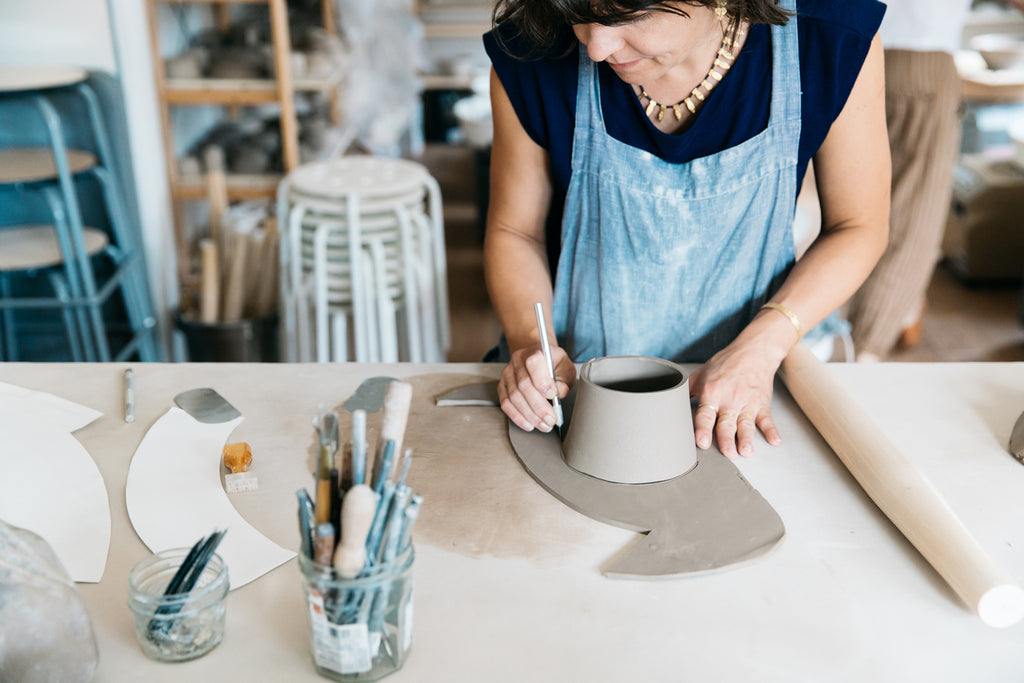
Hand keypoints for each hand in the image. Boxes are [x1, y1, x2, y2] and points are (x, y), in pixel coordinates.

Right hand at [498, 343, 573, 431]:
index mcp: (535, 351)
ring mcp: (507, 373)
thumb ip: (564, 380)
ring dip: (530, 415)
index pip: (534, 363)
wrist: (536, 357)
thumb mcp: (565, 367)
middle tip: (551, 419)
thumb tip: (561, 392)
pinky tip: (529, 424)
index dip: (542, 381)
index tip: (553, 395)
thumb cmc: (553, 364)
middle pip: (524, 386)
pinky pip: (506, 403)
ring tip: (543, 425)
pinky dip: (517, 416)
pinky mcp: (502, 385)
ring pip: (514, 397)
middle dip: (539, 407)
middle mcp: (518, 360)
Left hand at [688, 338, 784, 458]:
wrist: (753, 351)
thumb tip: (672, 404)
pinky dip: (772, 431)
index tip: (702, 441)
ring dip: (747, 439)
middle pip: (727, 424)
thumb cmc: (726, 363)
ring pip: (746, 424)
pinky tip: (775, 441)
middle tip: (728, 454)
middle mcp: (730, 399)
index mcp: (712, 392)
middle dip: (727, 440)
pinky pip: (767, 420)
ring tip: (746, 451)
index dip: (703, 429)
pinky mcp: (762, 404)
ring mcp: (747, 403)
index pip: (705, 414)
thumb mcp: (701, 373)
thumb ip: (687, 391)